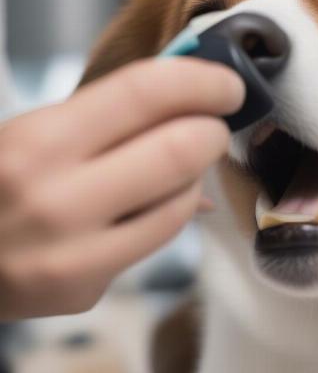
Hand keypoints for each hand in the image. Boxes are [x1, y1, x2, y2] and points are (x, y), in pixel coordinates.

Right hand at [0, 58, 243, 319]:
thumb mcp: (34, 136)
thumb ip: (105, 118)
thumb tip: (190, 106)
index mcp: (37, 142)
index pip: (143, 93)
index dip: (201, 82)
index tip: (227, 85)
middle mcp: (55, 200)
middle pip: (177, 151)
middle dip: (212, 133)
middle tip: (214, 127)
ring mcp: (74, 255)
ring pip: (180, 203)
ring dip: (196, 177)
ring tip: (180, 167)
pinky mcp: (84, 290)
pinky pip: (159, 239)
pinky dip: (172, 212)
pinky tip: (159, 202)